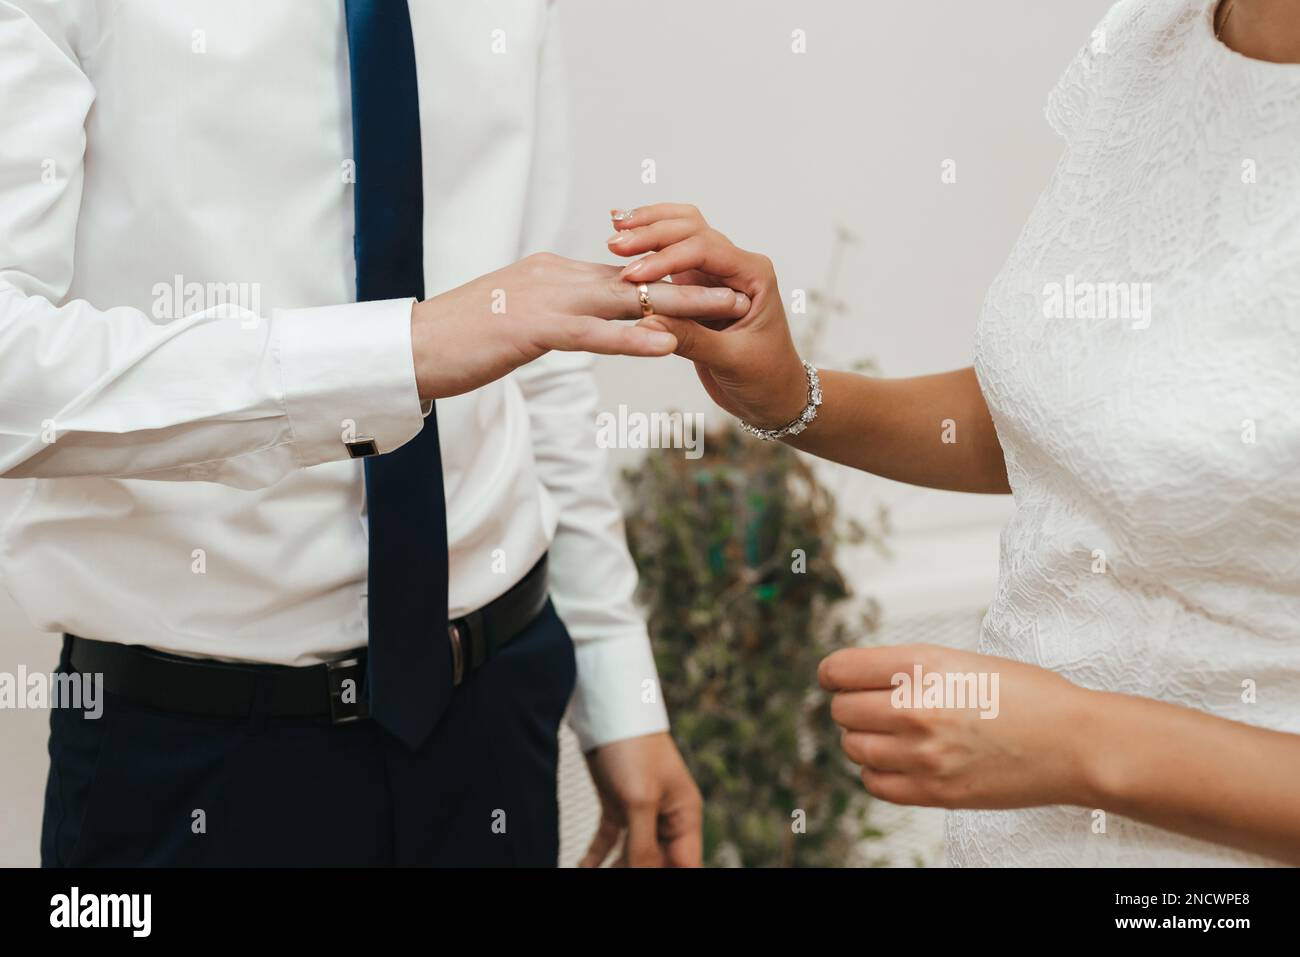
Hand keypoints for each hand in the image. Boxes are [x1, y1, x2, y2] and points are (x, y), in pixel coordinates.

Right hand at [411, 252, 749, 399]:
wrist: (409, 348)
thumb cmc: (457, 340)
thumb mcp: (514, 321)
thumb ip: (551, 316)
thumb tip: (579, 324)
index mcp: (552, 273)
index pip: (624, 273)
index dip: (672, 279)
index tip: (714, 285)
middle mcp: (555, 276)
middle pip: (638, 278)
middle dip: (692, 283)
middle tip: (739, 290)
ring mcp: (543, 299)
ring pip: (626, 300)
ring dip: (681, 304)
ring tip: (727, 310)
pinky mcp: (530, 329)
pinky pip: (592, 335)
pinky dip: (632, 339)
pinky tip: (667, 345)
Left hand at [580, 732, 702, 866]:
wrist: (607, 709)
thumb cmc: (633, 748)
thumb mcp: (639, 802)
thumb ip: (642, 846)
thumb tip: (643, 874)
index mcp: (684, 816)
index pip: (685, 864)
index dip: (668, 875)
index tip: (642, 876)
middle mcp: (667, 817)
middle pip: (656, 862)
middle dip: (636, 871)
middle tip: (613, 873)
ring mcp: (641, 811)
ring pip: (631, 855)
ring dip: (615, 869)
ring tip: (593, 876)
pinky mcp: (618, 804)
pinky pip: (610, 840)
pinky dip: (596, 856)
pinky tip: (582, 866)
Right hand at [606, 205, 807, 428]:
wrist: (773, 395)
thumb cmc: (766, 378)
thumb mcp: (732, 361)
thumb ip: (693, 339)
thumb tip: (648, 321)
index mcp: (753, 276)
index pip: (705, 250)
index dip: (666, 258)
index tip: (634, 275)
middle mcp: (734, 267)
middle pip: (690, 230)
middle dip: (652, 232)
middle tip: (614, 244)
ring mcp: (714, 275)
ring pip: (679, 234)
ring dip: (648, 228)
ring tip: (614, 226)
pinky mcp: (696, 288)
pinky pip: (670, 259)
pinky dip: (648, 245)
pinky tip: (623, 234)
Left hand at [819, 644, 1099, 809]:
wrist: (1076, 744)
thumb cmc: (1028, 695)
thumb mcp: (962, 659)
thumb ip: (908, 669)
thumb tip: (856, 678)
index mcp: (924, 665)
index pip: (841, 669)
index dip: (834, 673)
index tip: (837, 678)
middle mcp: (917, 708)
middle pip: (842, 710)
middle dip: (851, 705)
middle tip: (871, 705)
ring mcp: (924, 755)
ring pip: (854, 747)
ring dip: (863, 738)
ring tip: (888, 732)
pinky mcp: (935, 792)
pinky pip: (875, 784)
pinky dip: (876, 772)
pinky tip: (897, 760)